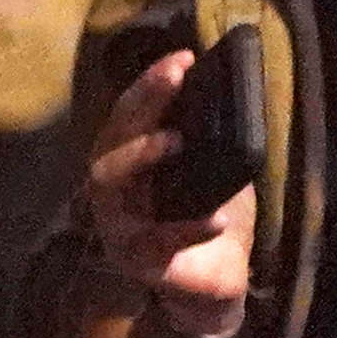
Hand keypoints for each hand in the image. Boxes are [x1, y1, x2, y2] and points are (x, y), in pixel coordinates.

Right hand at [84, 47, 255, 326]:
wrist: (218, 279)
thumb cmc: (210, 216)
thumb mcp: (216, 170)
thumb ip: (211, 139)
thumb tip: (229, 91)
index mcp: (128, 162)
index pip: (128, 114)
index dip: (149, 83)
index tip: (182, 57)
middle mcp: (113, 190)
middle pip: (110, 139)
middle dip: (140, 104)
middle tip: (174, 79)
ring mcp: (118, 227)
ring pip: (107, 185)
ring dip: (139, 156)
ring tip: (176, 140)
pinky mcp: (137, 262)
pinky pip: (155, 243)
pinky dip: (185, 229)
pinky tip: (215, 220)